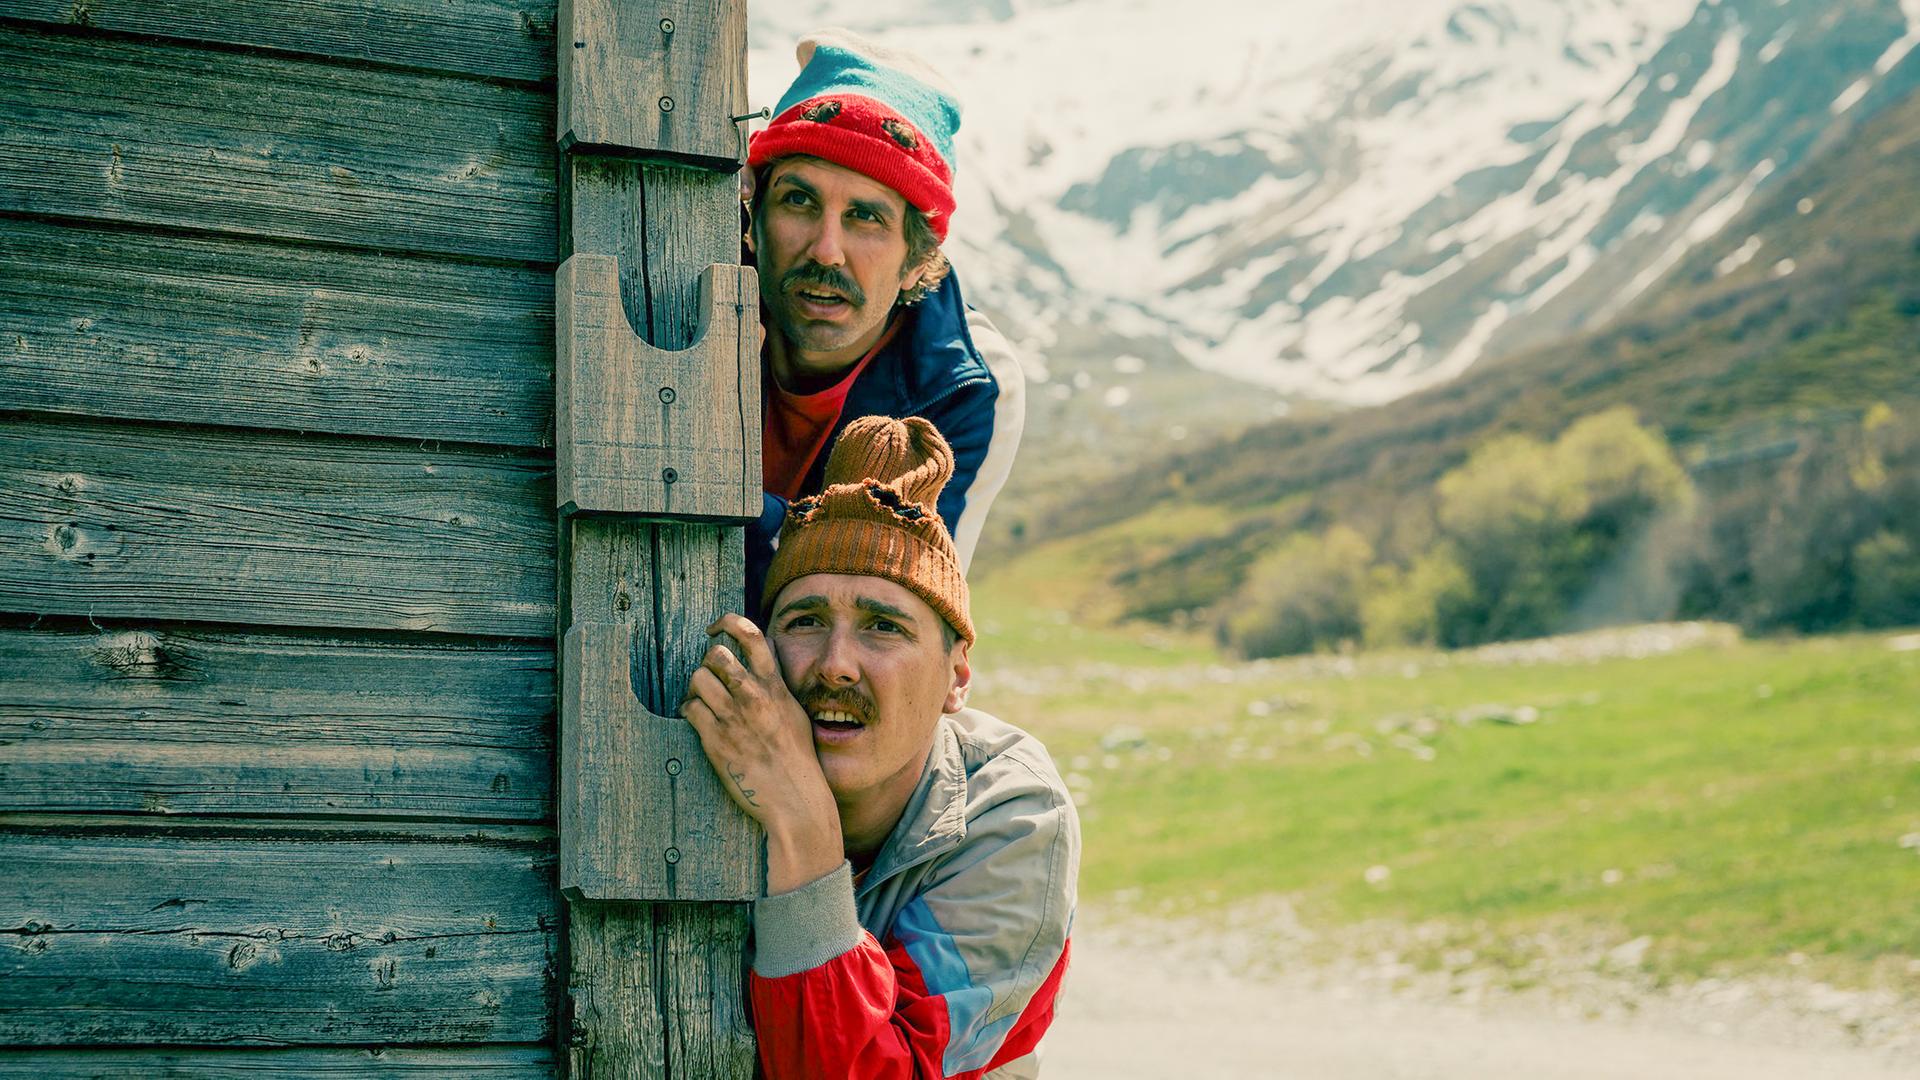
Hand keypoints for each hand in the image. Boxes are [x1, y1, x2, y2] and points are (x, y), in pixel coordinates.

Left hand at [681, 613, 842, 892]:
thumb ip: (777, 686)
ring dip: (696, 687)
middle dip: (707, 662)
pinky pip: (689, 709)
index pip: (752, 636)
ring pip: (697, 679)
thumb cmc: (797, 759)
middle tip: (710, 675)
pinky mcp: (715, 741)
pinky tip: (699, 721)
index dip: (728, 622)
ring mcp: (733, 718)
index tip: (715, 627)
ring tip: (704, 700)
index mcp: (775, 687)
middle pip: (715, 654)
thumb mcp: (795, 714)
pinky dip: (689, 711)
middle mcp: (754, 697)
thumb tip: (766, 656)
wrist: (794, 799)